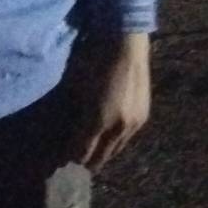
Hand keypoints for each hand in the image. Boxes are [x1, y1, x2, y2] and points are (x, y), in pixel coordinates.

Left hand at [64, 30, 151, 170]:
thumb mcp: (75, 85)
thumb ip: (72, 110)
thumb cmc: (94, 59)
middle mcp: (117, 127)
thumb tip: (67, 127)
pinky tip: (110, 140)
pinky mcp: (143, 117)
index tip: (63, 160)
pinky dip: (117, 142)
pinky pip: (127, 138)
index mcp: (97, 119)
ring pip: (117, 149)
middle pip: (102, 156)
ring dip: (105, 154)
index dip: (72, 156)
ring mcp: (133, 123)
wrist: (126, 44)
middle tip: (79, 164)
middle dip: (89, 161)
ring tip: (95, 156)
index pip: (82, 150)